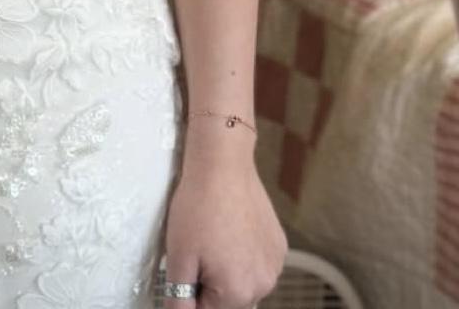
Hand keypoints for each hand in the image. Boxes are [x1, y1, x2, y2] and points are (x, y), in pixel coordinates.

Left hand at [163, 135, 285, 306]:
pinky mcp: (280, 246)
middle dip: (210, 282)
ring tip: (214, 235)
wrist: (223, 164)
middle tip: (198, 247)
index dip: (190, 290)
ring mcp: (275, 266)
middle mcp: (263, 286)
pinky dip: (244, 255)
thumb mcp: (178, 257)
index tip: (187, 265)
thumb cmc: (198, 206)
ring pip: (244, 282)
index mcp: (237, 293)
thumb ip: (179, 298)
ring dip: (228, 271)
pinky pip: (258, 263)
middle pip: (228, 300)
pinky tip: (231, 229)